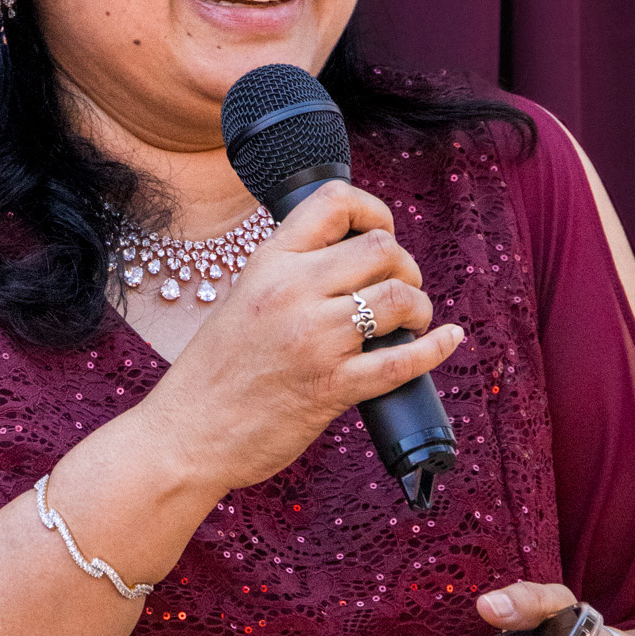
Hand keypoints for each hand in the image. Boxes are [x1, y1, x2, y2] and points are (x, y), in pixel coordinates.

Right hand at [140, 180, 464, 494]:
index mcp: (267, 263)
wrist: (186, 435)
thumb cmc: (213, 374)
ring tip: (411, 322)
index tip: (381, 233)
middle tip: (401, 289)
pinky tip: (448, 341)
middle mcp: (291, 292)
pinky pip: (403, 360)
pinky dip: (435, 349)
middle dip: (406, 265)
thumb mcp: (242, 300)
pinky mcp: (332, 387)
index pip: (333, 201)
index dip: (374, 210)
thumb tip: (350, 261)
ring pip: (399, 296)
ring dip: (419, 307)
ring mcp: (313, 339)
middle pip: (381, 248)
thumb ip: (288, 276)